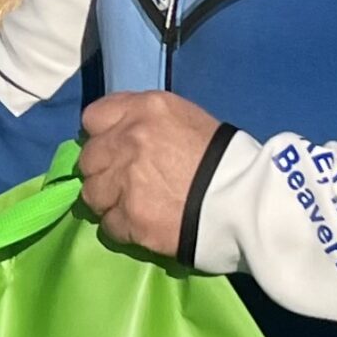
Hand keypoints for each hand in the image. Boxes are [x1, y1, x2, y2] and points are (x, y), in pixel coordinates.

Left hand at [78, 91, 225, 257]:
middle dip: (103, 171)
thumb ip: (149, 124)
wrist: (247, 201)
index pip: (93, 117)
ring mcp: (124, 180)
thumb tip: (124, 136)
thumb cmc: (226, 159)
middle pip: (88, 158)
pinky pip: (109, 224)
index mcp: (145, 109)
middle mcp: (127, 139)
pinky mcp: (128, 217)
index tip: (113, 149)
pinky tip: (145, 225)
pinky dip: (124, 227)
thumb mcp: (188, 121)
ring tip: (135, 206)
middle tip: (124, 183)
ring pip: (92, 193)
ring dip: (109, 201)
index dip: (102, 136)